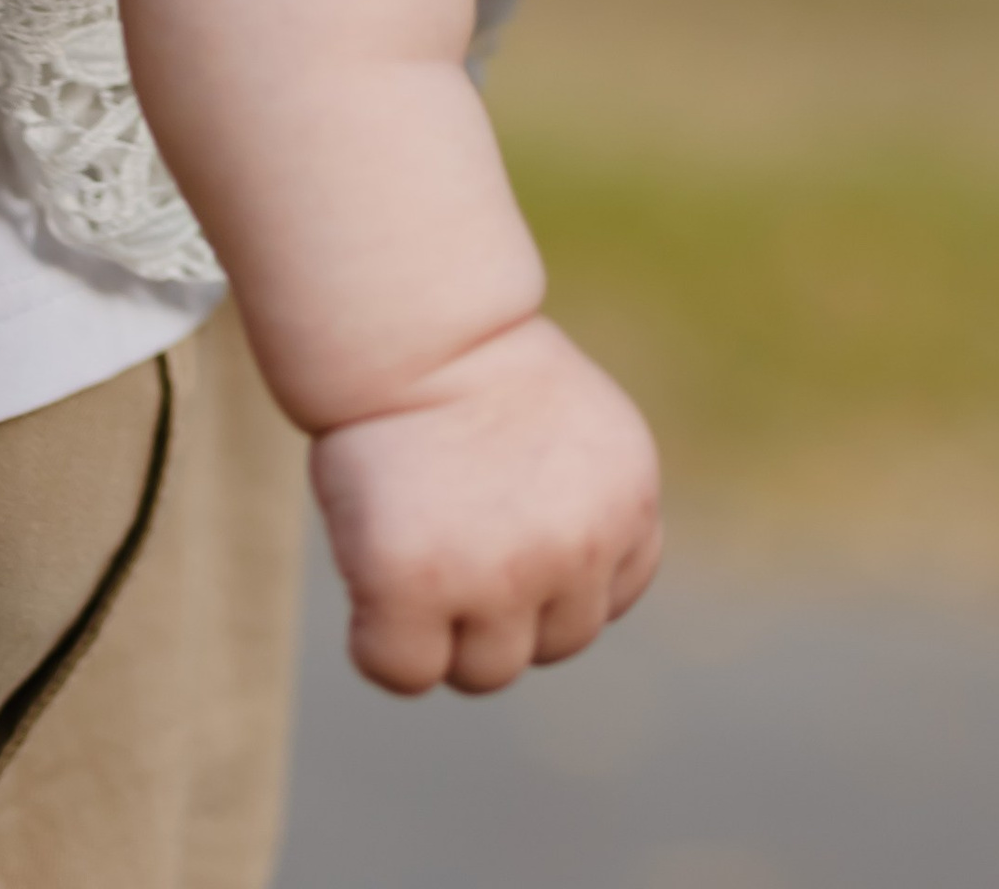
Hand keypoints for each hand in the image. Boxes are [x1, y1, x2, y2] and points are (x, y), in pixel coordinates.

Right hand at [311, 313, 661, 696]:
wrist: (415, 327)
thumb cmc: (476, 372)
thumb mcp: (571, 441)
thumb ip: (580, 517)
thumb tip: (549, 602)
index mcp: (630, 502)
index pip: (612, 596)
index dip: (556, 577)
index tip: (509, 527)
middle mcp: (579, 549)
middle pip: (550, 645)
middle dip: (504, 607)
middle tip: (452, 536)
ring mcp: (500, 576)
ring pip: (484, 671)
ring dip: (447, 630)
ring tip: (414, 548)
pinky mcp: (416, 588)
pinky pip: (405, 672)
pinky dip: (379, 643)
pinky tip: (369, 579)